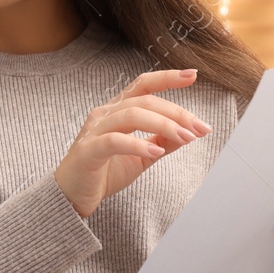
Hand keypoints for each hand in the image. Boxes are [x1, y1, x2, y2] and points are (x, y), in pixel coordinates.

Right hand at [54, 69, 211, 217]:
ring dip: (163, 125)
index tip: (193, 75)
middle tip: (200, 128)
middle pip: (144, 101)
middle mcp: (104, 114)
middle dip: (177, 112)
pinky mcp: (88, 150)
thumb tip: (190, 132)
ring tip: (185, 138)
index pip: (143, 85)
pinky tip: (156, 151)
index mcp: (116, 111)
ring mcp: (94, 130)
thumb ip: (162, 141)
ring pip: (131, 115)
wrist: (73, 196)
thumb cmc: (104, 173)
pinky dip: (138, 144)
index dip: (167, 78)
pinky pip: (115, 141)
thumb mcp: (142, 156)